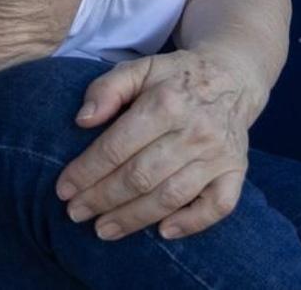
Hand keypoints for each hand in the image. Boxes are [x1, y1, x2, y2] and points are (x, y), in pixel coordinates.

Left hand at [55, 49, 266, 240]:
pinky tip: (163, 232)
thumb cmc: (176, 77)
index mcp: (166, 102)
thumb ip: (107, 88)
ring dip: (134, 218)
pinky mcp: (237, 171)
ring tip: (103, 229)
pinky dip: (191, 223)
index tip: (63, 189)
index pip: (117, 146)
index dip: (86, 171)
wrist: (233, 77)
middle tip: (75, 213)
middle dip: (102, 199)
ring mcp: (218, 154)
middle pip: (140, 176)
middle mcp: (194, 131)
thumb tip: (83, 120)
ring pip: (171, 196)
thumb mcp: (139, 68)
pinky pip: (218, 206)